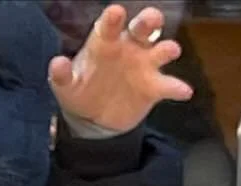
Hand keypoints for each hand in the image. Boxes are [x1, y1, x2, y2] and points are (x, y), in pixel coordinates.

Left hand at [50, 5, 192, 135]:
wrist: (94, 118)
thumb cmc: (81, 91)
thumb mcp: (67, 86)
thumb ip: (62, 76)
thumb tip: (56, 64)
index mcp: (106, 43)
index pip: (109, 26)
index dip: (113, 19)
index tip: (115, 12)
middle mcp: (129, 47)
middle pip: (142, 28)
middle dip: (148, 21)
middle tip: (151, 20)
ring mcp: (144, 65)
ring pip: (160, 50)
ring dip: (167, 49)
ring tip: (170, 51)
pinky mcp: (153, 86)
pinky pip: (168, 85)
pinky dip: (176, 87)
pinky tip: (183, 91)